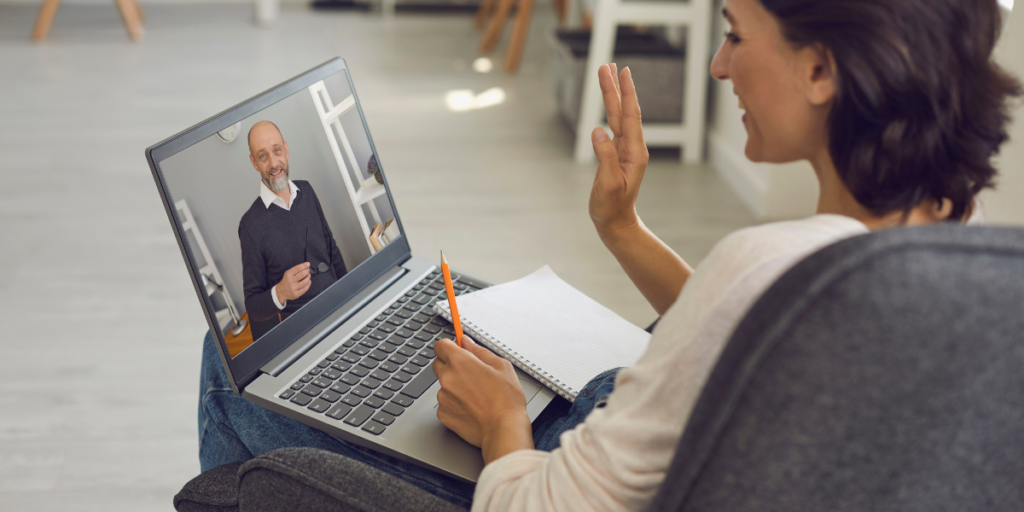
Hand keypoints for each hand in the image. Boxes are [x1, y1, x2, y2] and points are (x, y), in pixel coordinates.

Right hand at [276, 262, 310, 301]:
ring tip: (309, 275)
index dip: (304, 265)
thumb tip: (305, 266)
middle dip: (307, 271)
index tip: (308, 264)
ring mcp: (293, 288)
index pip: (297, 268)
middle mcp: (290, 281)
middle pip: (302, 274)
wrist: (280, 292)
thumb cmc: (286, 281)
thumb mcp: (288, 274)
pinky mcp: (296, 294)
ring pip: (304, 282)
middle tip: (308, 270)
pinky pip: (305, 289)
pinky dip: (308, 284)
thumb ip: (295, 270)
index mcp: (288, 275)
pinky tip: (309, 282)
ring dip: (308, 278)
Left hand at [433, 336, 532, 463]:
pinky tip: (471, 407)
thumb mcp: (501, 366)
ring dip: (454, 386)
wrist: (503, 429)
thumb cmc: (506, 400)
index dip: (450, 347)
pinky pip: (445, 403)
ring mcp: (443, 397)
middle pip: (438, 364)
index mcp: (460, 362)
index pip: (441, 345)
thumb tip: (467, 342)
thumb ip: (480, 351)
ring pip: (443, 385)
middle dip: (451, 365)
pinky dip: (454, 404)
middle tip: (470, 374)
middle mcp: (447, 378)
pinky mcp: (443, 414)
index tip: (457, 350)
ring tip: (476, 395)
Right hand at [589, 64, 648, 237]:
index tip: (623, 72)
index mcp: (635, 152)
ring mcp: (624, 150)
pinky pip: (612, 127)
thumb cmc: (612, 207)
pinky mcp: (616, 155)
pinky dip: (608, 111)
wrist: (615, 223)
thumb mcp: (608, 184)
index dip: (626, 93)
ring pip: (616, 116)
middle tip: (608, 65)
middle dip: (616, 87)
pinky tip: (607, 102)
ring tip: (605, 75)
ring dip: (611, 96)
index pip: (630, 116)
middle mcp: (632, 148)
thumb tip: (598, 131)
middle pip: (623, 111)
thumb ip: (605, 157)